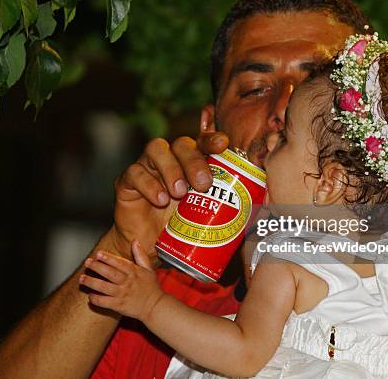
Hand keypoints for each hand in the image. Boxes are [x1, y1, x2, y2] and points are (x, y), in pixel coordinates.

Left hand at [80, 240, 165, 321]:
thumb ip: (140, 255)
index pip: (119, 263)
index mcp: (134, 272)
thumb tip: (135, 241)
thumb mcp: (148, 269)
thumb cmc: (152, 287)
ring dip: (92, 282)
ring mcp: (123, 294)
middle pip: (110, 273)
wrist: (156, 307)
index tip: (98, 254)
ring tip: (82, 278)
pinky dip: (96, 299)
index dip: (108, 258)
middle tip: (87, 262)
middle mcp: (128, 282)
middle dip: (97, 267)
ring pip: (104, 287)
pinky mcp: (119, 306)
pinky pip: (105, 302)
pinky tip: (90, 296)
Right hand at [105, 132, 229, 259]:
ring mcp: (146, 167)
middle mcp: (169, 159)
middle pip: (181, 143)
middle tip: (203, 185)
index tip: (223, 144)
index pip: (201, 142)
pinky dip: (148, 184)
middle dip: (194, 161)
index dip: (212, 139)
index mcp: (190, 163)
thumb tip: (260, 210)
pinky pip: (134, 172)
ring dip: (171, 169)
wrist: (150, 248)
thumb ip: (229, 208)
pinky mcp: (126, 181)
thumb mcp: (206, 217)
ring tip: (179, 193)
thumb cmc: (181, 229)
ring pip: (156, 149)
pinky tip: (159, 199)